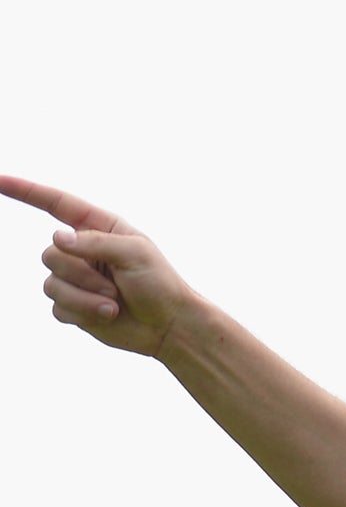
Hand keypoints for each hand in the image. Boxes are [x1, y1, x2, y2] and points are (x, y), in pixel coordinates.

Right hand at [1, 176, 190, 356]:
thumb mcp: (135, 253)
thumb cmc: (159, 283)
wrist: (167, 325)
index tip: (0, 180)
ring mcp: (75, 279)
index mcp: (99, 228)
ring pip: (51, 284)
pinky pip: (57, 308)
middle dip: (81, 274)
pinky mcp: (72, 305)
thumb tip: (58, 238)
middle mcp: (82, 250)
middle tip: (115, 287)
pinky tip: (107, 314)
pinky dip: (83, 313)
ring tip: (114, 303)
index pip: (56, 204)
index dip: (26, 192)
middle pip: (51, 253)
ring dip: (85, 297)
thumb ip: (96, 242)